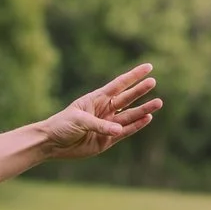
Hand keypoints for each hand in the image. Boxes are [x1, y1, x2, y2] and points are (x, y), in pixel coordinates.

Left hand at [33, 64, 160, 160]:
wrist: (52, 143)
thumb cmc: (62, 125)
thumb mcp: (79, 121)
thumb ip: (99, 125)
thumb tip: (119, 130)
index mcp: (97, 99)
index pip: (119, 84)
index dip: (133, 75)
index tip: (148, 67)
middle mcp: (104, 110)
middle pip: (127, 98)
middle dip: (140, 90)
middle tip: (153, 82)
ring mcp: (107, 125)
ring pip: (129, 115)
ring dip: (143, 110)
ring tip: (158, 103)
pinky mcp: (107, 140)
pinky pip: (125, 132)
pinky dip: (136, 126)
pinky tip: (147, 118)